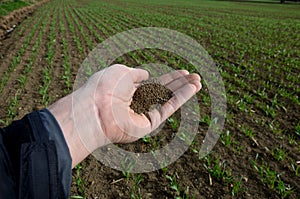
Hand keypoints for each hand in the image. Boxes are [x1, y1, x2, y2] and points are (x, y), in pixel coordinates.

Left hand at [48, 64, 200, 166]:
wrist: (96, 109)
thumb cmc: (104, 87)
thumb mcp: (121, 71)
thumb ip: (136, 73)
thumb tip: (146, 74)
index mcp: (128, 89)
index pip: (153, 82)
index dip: (168, 77)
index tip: (182, 72)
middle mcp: (137, 102)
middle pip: (163, 90)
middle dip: (179, 83)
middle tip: (195, 76)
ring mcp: (143, 114)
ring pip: (167, 99)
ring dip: (184, 90)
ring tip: (199, 81)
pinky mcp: (148, 125)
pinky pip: (167, 109)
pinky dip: (180, 99)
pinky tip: (192, 89)